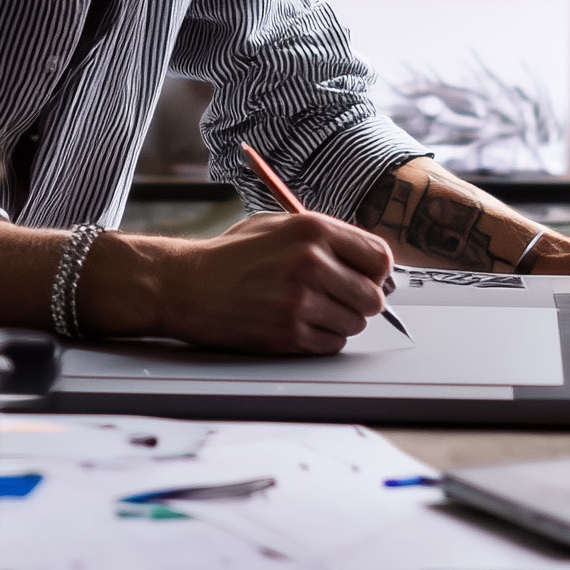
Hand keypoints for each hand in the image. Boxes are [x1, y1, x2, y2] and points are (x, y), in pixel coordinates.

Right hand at [154, 212, 395, 354]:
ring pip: (355, 323)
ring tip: (310, 308)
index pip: (380, 256)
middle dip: (361, 300)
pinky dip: (321, 338)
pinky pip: (332, 344)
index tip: (369, 276)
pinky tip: (297, 323)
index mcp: (312, 228)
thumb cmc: (233, 255)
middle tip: (339, 297)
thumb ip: (325, 238)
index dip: (377, 270)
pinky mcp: (289, 332)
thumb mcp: (279, 225)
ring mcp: (300, 300)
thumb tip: (372, 262)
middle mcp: (311, 262)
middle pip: (373, 296)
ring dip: (340, 321)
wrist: (189, 285)